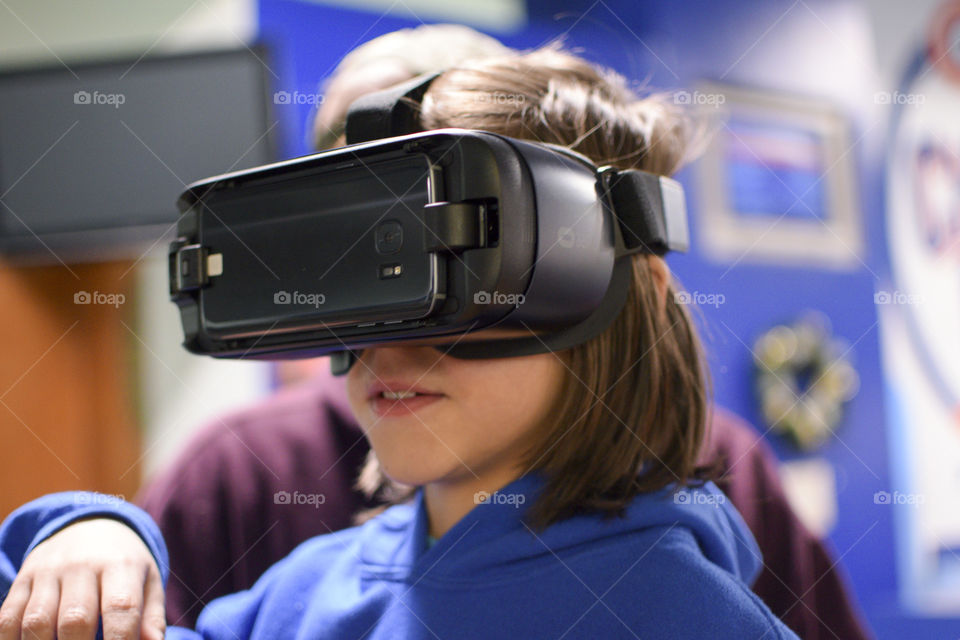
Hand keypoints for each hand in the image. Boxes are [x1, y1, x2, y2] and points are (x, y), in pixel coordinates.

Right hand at [0, 517, 165, 639]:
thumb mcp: (148, 581)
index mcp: (121, 565)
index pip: (121, 608)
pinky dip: (12, 639)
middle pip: (75, 618)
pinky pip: (8, 616)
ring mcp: (49, 571)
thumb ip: (151, 617)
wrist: (90, 525)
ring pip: (37, 620)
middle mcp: (83, 565)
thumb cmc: (124, 564)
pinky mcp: (24, 578)